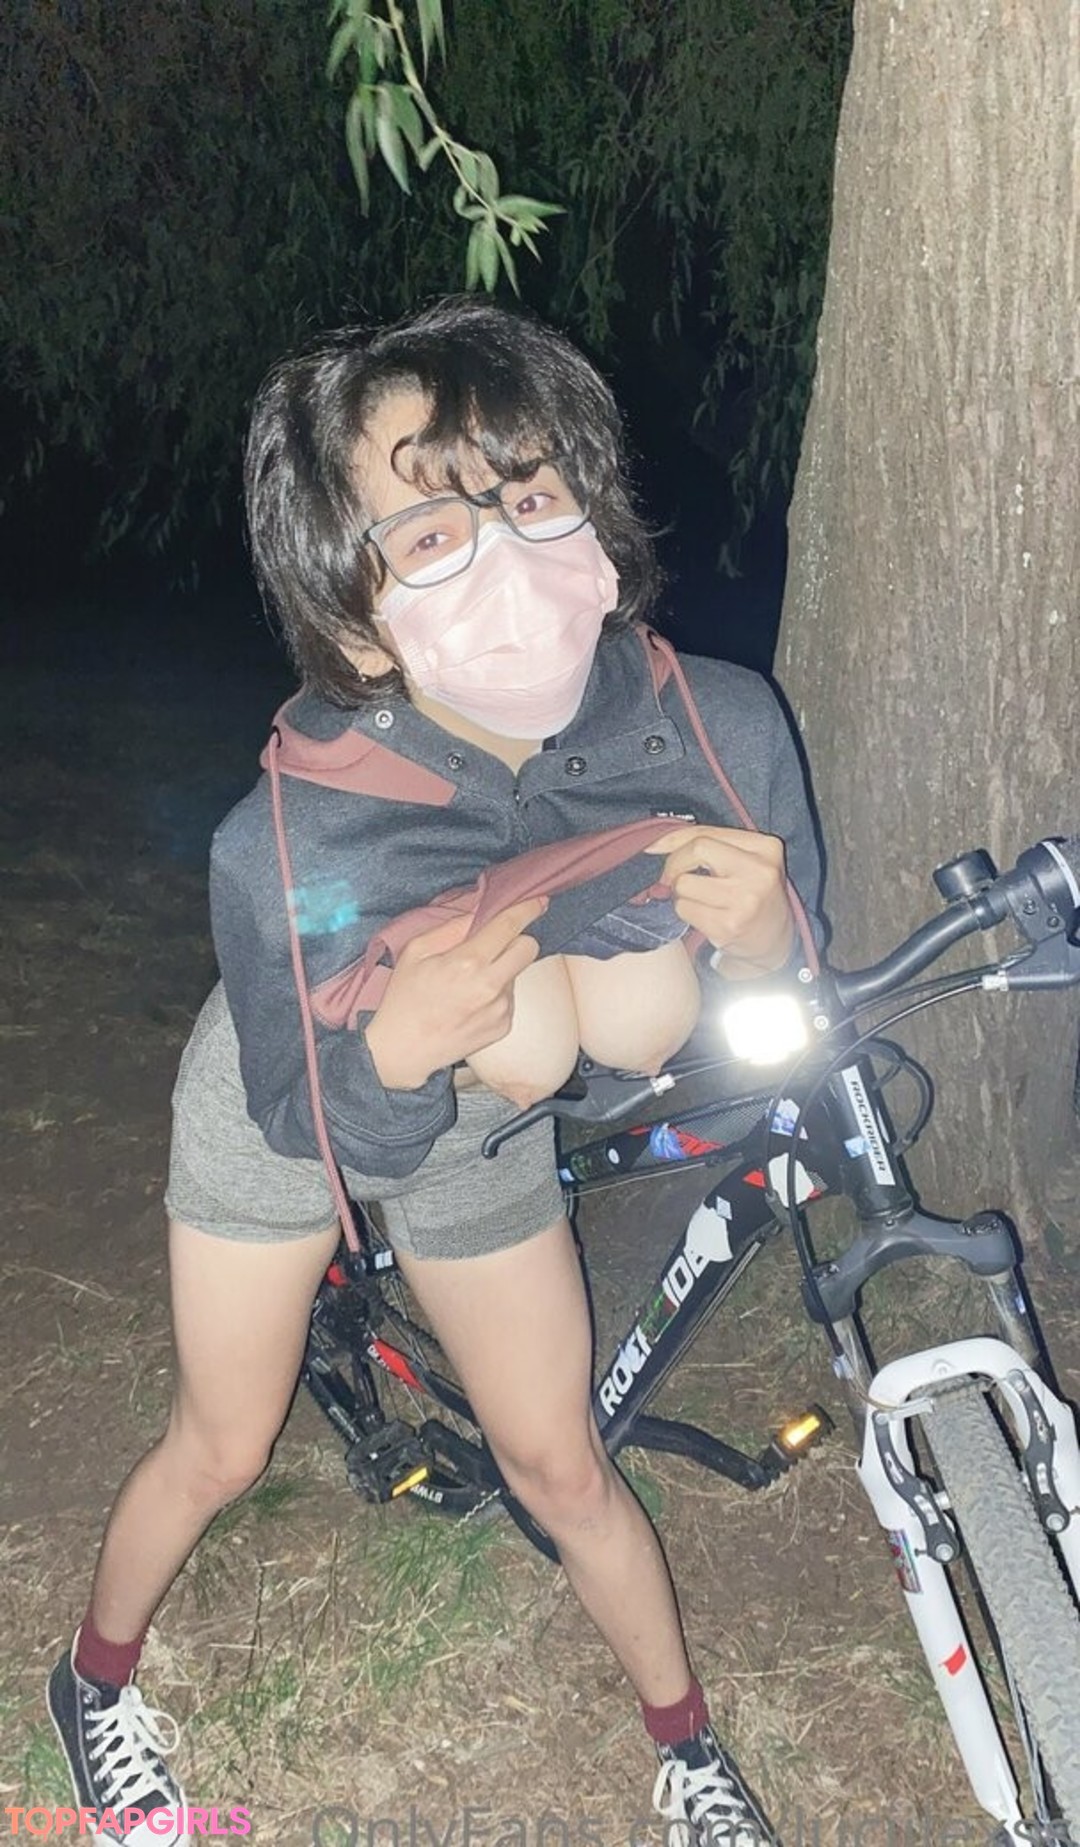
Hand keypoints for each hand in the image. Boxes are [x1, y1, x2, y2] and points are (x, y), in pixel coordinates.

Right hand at [363, 896, 546, 1088]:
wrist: (403, 1050)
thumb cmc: (404, 998)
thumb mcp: (416, 951)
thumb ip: (451, 927)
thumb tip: (479, 912)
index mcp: (468, 962)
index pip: (509, 926)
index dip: (527, 908)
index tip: (538, 901)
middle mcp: (490, 986)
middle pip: (529, 948)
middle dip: (518, 939)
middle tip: (496, 944)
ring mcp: (500, 1009)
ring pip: (517, 973)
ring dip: (501, 969)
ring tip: (469, 983)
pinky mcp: (503, 1027)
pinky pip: (510, 997)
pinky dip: (496, 994)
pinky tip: (471, 1002)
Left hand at [646, 825, 793, 977]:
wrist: (775, 940)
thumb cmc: (752, 893)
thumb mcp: (745, 859)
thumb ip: (709, 844)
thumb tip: (655, 843)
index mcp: (766, 848)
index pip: (706, 834)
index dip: (674, 840)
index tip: (654, 847)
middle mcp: (759, 872)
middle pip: (696, 850)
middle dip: (675, 864)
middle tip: (675, 878)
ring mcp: (744, 901)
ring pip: (684, 884)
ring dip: (682, 893)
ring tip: (700, 900)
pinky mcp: (728, 926)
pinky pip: (685, 909)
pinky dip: (687, 912)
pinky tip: (705, 916)